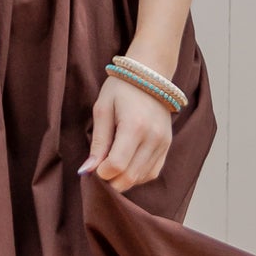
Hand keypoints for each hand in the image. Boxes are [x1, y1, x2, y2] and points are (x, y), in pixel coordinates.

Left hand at [79, 75, 173, 191]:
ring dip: (123, 179)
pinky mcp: (167, 146)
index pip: (117, 165)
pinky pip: (152, 172)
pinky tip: (127, 164)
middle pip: (130, 177)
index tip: (94, 166)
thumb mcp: (102, 109)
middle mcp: (153, 138)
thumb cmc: (121, 89)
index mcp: (134, 126)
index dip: (102, 173)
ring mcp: (163, 143)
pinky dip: (137, 175)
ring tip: (112, 164)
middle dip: (111, 181)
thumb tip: (88, 170)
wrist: (150, 75)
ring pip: (141, 178)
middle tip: (100, 169)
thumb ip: (98, 142)